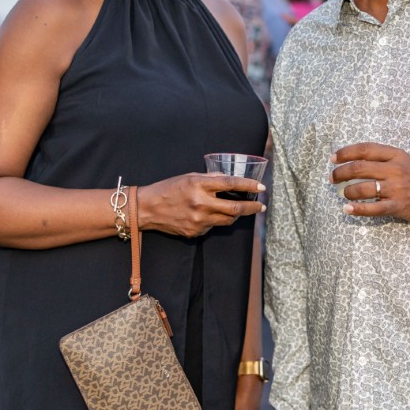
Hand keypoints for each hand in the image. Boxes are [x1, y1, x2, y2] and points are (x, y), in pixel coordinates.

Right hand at [137, 173, 265, 237]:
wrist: (147, 208)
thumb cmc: (168, 189)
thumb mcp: (189, 177)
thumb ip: (210, 179)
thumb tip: (229, 179)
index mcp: (199, 186)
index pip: (231, 184)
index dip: (249, 185)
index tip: (261, 187)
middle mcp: (201, 204)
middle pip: (235, 208)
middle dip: (252, 207)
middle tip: (261, 206)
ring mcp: (199, 220)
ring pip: (227, 220)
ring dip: (236, 215)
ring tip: (240, 210)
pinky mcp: (195, 232)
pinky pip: (213, 226)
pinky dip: (216, 220)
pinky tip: (209, 215)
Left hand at [330, 142, 409, 222]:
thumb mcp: (403, 159)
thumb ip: (382, 157)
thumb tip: (354, 159)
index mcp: (395, 155)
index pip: (364, 150)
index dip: (345, 152)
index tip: (333, 158)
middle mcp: (394, 169)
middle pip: (359, 168)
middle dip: (340, 173)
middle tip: (333, 178)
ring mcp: (396, 188)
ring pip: (363, 188)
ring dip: (347, 191)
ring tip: (344, 194)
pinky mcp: (397, 206)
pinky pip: (373, 208)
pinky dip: (357, 209)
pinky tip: (347, 209)